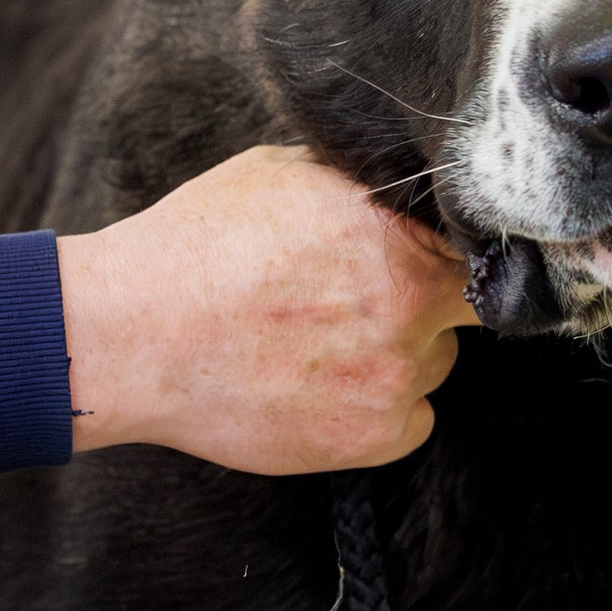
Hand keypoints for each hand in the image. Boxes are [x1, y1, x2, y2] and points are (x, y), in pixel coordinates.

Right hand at [56, 145, 474, 474]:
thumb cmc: (195, 248)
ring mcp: (392, 377)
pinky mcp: (368, 437)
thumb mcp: (281, 173)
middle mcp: (408, 304)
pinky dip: (378, 411)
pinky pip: (411, 423)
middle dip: (425, 301)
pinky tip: (320, 388)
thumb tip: (399, 185)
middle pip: (465, 308)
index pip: (479, 243)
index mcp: (395, 232)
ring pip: (434, 366)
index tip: (427, 257)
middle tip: (363, 301)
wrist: (132, 335)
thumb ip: (358, 186)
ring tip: (320, 345)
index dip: (454, 249)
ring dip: (398, 356)